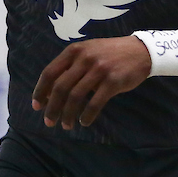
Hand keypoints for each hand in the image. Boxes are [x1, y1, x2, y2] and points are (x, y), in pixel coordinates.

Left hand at [31, 36, 151, 129]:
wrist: (140, 51)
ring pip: (76, 97)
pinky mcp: (112, 81)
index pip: (50, 73)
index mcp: (74, 51)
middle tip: (49, 122)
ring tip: (66, 125)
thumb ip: (71, 66)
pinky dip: (87, 115)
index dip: (40, 91)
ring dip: (68, 115)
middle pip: (60, 87)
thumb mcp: (88, 52)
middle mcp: (84, 59)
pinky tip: (84, 122)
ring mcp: (98, 70)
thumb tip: (51, 92)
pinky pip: (95, 103)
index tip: (36, 106)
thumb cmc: (110, 54)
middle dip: (52, 108)